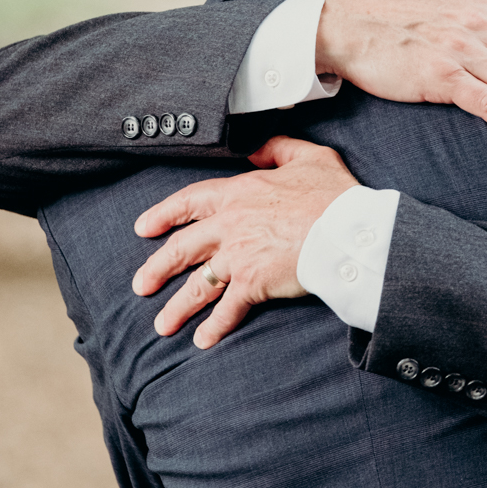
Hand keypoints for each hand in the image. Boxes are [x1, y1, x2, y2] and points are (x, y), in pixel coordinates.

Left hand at [131, 136, 357, 348]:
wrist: (346, 230)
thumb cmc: (333, 195)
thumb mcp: (308, 157)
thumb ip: (278, 148)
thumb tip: (257, 147)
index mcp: (238, 193)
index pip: (189, 202)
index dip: (163, 215)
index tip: (144, 227)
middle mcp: (230, 225)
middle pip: (182, 248)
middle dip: (157, 268)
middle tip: (140, 285)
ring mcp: (238, 256)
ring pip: (197, 284)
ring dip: (177, 307)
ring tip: (163, 325)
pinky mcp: (252, 283)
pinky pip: (227, 309)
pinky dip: (214, 327)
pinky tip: (202, 340)